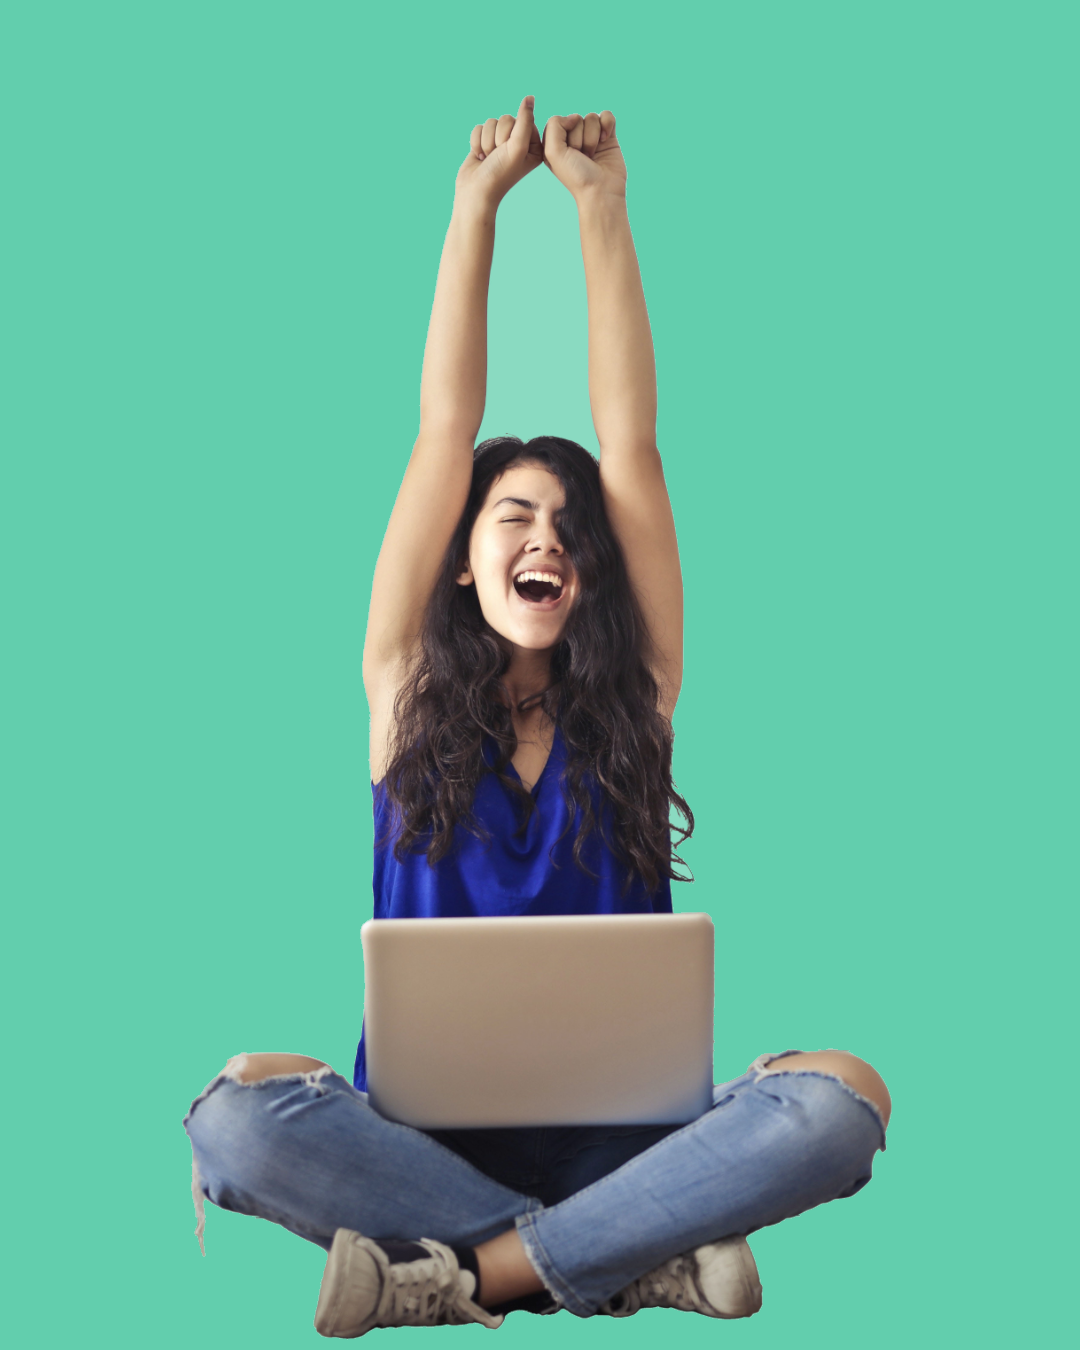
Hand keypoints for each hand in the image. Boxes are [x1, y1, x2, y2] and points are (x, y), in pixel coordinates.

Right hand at [455, 96, 542, 210]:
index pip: (525, 120)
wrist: (476, 192)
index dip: (513, 133)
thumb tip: (530, 97)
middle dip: (498, 137)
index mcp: (534, 146)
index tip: (511, 151)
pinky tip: (480, 157)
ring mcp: (501, 143)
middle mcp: (518, 143)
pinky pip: (480, 127)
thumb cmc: (499, 173)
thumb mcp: (517, 145)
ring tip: (489, 158)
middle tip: (498, 156)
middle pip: (506, 119)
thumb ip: (524, 119)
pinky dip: (477, 142)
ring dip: (487, 141)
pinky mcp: (486, 142)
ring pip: (492, 122)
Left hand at [542, 111, 626, 201]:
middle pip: (576, 118)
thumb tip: (575, 117)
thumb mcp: (553, 152)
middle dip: (579, 138)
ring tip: (592, 155)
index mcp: (556, 143)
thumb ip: (554, 126)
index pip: (558, 120)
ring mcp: (591, 136)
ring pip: (592, 117)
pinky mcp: (607, 136)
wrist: (601, 191)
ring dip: (592, 137)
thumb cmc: (576, 176)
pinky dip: (607, 125)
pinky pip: (607, 116)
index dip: (564, 134)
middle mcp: (573, 139)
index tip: (568, 153)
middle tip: (582, 157)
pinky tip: (605, 141)